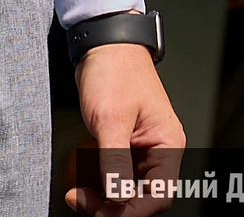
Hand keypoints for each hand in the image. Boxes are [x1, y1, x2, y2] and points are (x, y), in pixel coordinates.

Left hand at [69, 41, 183, 216]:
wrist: (105, 43)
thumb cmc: (115, 71)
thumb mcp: (110, 119)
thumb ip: (114, 161)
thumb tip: (116, 197)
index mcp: (167, 144)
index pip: (157, 197)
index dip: (130, 211)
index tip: (100, 211)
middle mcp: (159, 151)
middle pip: (141, 198)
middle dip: (112, 207)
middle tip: (80, 201)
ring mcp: (142, 150)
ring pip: (126, 192)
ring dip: (103, 199)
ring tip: (76, 193)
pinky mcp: (125, 147)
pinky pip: (115, 177)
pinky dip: (98, 185)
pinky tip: (81, 182)